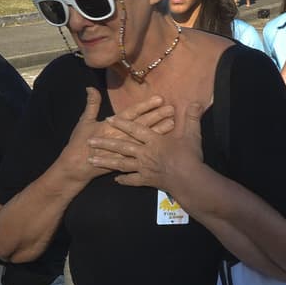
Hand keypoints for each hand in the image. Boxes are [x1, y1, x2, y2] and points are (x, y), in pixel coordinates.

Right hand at [59, 89, 174, 185]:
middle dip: (157, 116)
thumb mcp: (84, 121)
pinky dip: (151, 148)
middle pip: (142, 125)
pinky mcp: (126, 160)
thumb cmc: (79, 143)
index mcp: (110, 126)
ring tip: (172, 124)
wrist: (77, 167)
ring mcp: (124, 149)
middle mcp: (120, 136)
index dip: (145, 106)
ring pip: (144, 139)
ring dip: (158, 131)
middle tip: (171, 109)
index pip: (131, 114)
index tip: (158, 99)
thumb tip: (91, 88)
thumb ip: (91, 104)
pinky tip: (163, 144)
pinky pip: (141, 154)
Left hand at [87, 101, 205, 191]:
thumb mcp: (192, 135)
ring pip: (121, 164)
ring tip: (92, 160)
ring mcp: (144, 168)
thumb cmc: (191, 157)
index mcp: (154, 141)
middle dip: (105, 143)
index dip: (122, 123)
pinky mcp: (146, 181)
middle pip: (122, 147)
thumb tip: (196, 102)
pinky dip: (123, 180)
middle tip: (89, 141)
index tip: (109, 119)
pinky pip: (132, 180)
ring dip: (106, 161)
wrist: (190, 182)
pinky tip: (115, 179)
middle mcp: (145, 153)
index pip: (135, 129)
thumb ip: (192, 118)